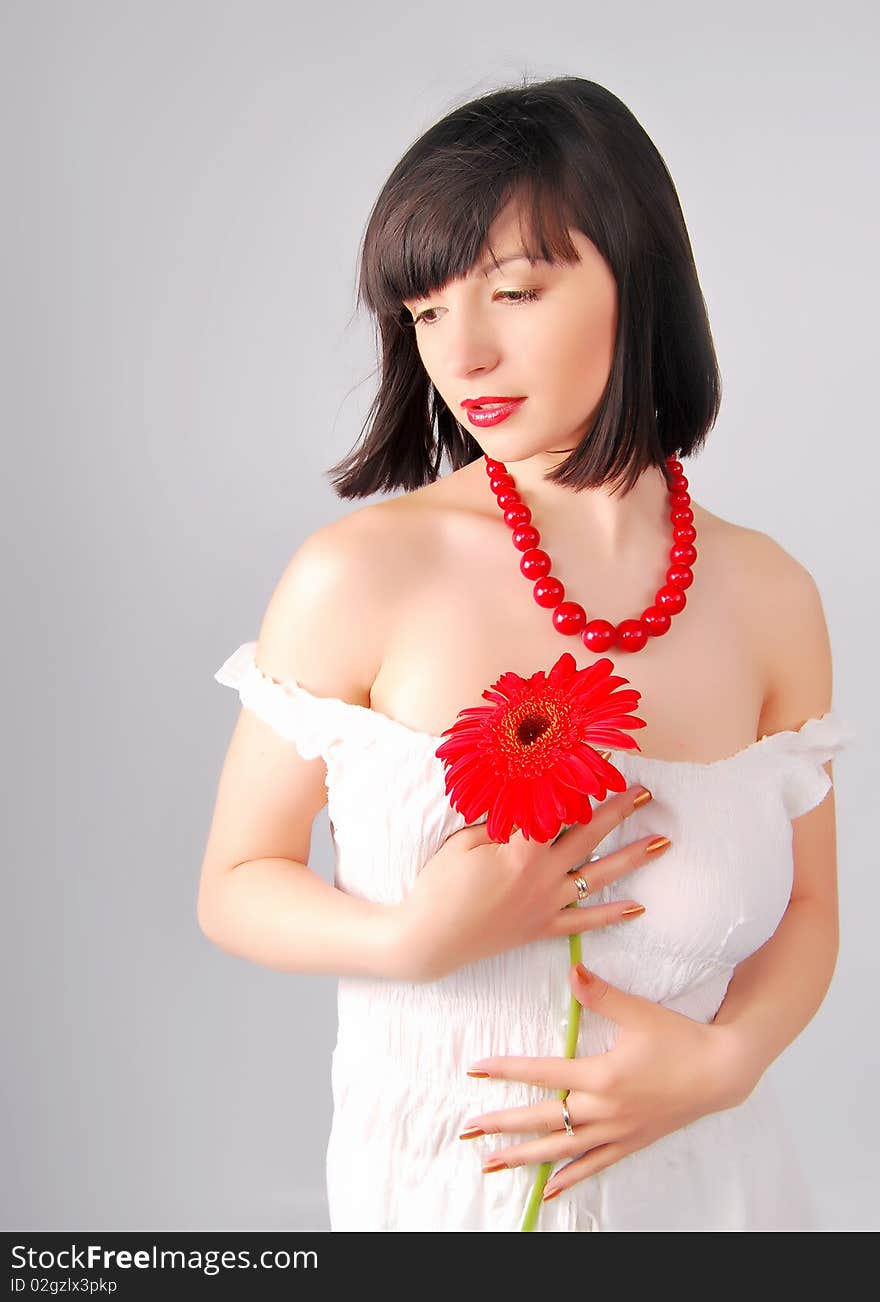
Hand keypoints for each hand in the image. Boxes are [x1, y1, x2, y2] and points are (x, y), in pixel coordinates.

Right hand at [395, 785, 669, 982]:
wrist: (426, 941)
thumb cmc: (438, 887)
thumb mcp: (462, 842)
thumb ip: (498, 822)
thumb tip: (525, 802)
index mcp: (521, 851)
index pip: (556, 807)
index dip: (575, 781)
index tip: (594, 759)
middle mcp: (542, 877)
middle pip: (587, 836)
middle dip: (618, 811)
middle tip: (643, 792)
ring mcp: (546, 905)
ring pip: (598, 878)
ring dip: (632, 858)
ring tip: (662, 842)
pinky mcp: (541, 929)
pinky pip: (584, 923)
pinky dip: (612, 916)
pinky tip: (638, 908)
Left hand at [459, 964, 756, 1199]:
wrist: (722, 1072)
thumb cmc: (681, 1039)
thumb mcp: (640, 1012)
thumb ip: (602, 993)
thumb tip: (572, 970)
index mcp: (601, 1076)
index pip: (542, 1073)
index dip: (507, 1070)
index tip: (476, 1071)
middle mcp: (604, 1109)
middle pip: (542, 1119)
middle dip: (502, 1124)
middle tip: (468, 1130)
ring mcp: (617, 1130)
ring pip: (561, 1149)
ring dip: (524, 1157)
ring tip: (492, 1164)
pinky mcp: (631, 1142)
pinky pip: (593, 1164)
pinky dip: (569, 1177)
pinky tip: (547, 1189)